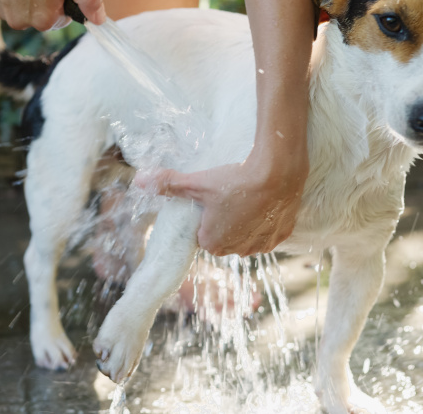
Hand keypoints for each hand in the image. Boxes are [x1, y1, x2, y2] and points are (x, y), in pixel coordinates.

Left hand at [138, 145, 308, 256]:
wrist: (278, 173)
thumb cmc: (234, 181)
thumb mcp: (196, 182)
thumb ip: (168, 184)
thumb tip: (139, 180)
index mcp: (214, 243)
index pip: (203, 234)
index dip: (206, 217)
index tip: (211, 200)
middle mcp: (238, 250)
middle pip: (226, 236)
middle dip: (226, 221)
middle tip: (229, 196)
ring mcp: (262, 245)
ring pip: (248, 236)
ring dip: (246, 223)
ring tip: (247, 198)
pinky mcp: (282, 236)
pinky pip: (268, 232)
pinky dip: (266, 221)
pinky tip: (264, 203)